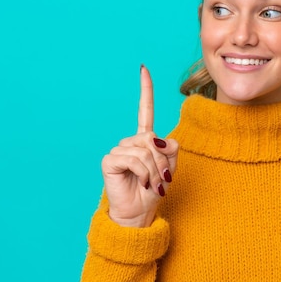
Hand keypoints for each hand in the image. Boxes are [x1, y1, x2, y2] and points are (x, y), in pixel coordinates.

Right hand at [101, 65, 178, 226]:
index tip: (143, 69)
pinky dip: (143, 173)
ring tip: (150, 184)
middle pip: (153, 139)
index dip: (145, 90)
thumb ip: (170, 149)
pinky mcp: (110, 160)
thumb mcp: (170, 167)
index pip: (144, 111)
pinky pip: (134, 160)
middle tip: (161, 180)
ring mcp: (118, 150)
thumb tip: (157, 139)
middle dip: (162, 161)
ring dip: (154, 171)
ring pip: (145, 150)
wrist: (139, 212)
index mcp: (144, 140)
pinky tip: (140, 182)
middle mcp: (130, 142)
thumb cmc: (154, 190)